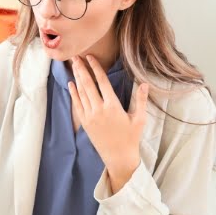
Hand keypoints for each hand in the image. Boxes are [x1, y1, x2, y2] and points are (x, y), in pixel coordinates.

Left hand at [68, 55, 148, 192]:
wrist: (118, 157)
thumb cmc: (131, 138)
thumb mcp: (139, 119)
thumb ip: (141, 100)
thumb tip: (145, 84)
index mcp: (113, 106)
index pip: (102, 82)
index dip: (95, 68)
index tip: (90, 57)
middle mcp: (99, 110)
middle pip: (87, 84)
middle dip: (81, 69)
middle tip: (75, 56)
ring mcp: (90, 116)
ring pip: (81, 93)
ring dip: (76, 78)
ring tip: (73, 66)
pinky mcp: (85, 123)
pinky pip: (77, 105)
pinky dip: (73, 93)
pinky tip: (71, 84)